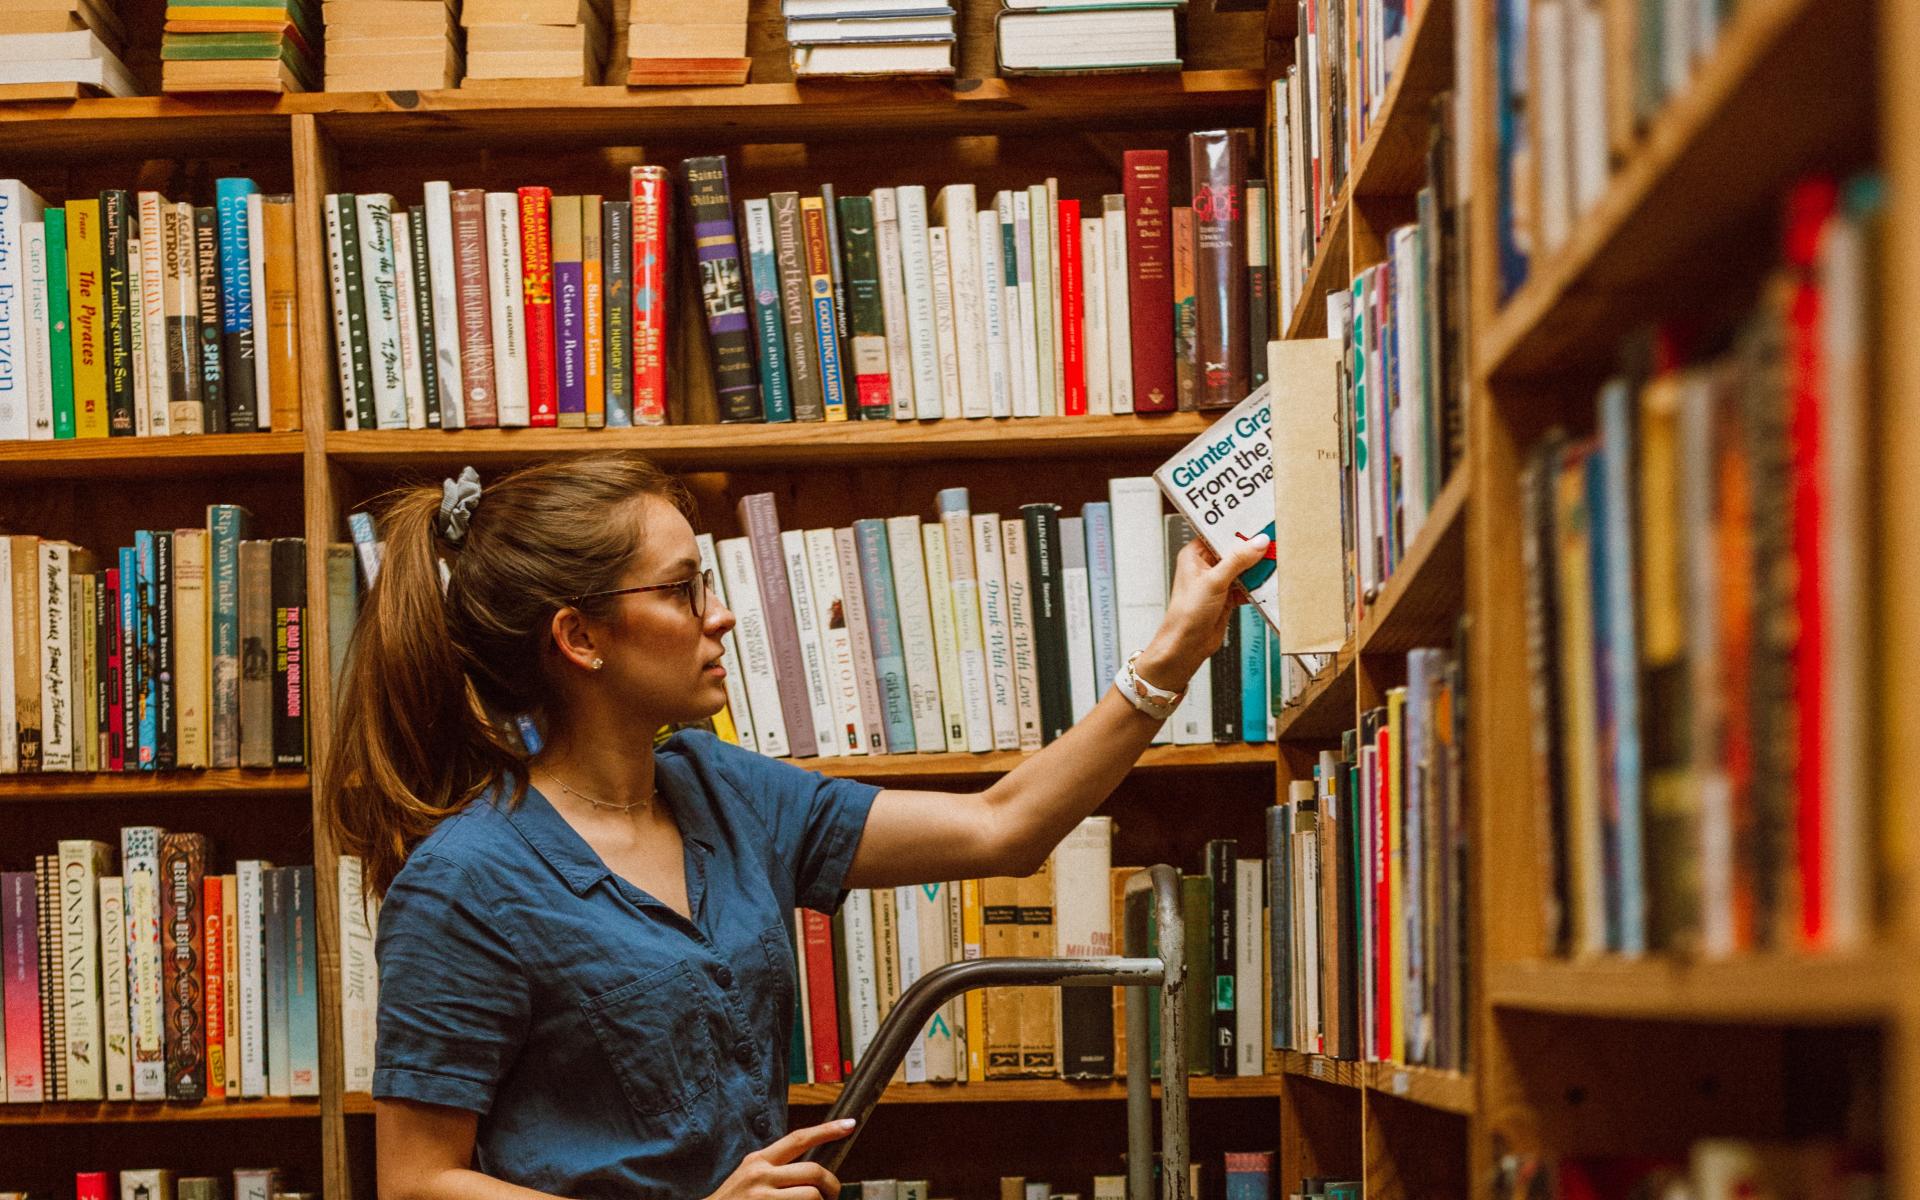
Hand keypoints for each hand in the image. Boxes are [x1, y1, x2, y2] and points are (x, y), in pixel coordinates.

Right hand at [706, 1119, 854, 1199]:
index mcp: (758, 1161)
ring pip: (812, 1196)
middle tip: (832, 1196)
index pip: (798, 1139)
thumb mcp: (749, 1177)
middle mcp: (760, 1176)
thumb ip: (776, 1170)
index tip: (850, 1124)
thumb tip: (814, 1172)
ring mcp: (763, 1198)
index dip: (827, 1130)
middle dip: (832, 1185)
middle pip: (814, 1171)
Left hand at [1135, 533, 1271, 687]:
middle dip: (1252, 550)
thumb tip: (1258, 542)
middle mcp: (1206, 566)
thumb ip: (1238, 560)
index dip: (1238, 529)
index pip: (1219, 534)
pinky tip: (1269, 582)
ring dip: (1257, 568)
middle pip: (1234, 551)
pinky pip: (1247, 586)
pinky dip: (1258, 586)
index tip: (1258, 524)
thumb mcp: (1214, 581)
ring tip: (1274, 561)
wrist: (1187, 645)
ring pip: (1243, 569)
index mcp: (1195, 554)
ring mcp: (1218, 582)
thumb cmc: (1186, 614)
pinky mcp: (1228, 596)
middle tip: (1272, 542)